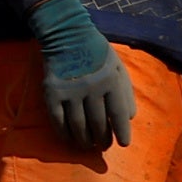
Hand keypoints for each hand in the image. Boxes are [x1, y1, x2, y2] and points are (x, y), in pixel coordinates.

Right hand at [33, 5, 135, 153]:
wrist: (67, 35)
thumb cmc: (97, 51)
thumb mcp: (118, 66)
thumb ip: (126, 91)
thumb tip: (129, 117)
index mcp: (110, 80)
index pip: (119, 113)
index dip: (122, 132)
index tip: (123, 144)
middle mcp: (91, 88)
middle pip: (98, 123)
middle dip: (102, 139)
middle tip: (103, 146)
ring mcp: (70, 92)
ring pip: (78, 126)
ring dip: (84, 140)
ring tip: (88, 146)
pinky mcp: (52, 94)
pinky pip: (58, 120)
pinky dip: (64, 133)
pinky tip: (69, 139)